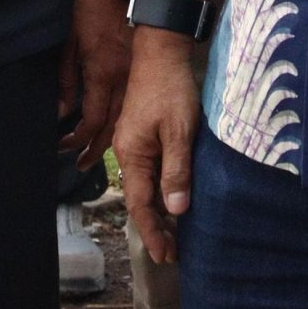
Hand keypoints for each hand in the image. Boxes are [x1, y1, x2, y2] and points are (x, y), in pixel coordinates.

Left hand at [58, 0, 131, 168]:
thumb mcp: (68, 43)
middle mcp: (122, 80)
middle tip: (81, 165)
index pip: (91, 120)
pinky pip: (134, 105)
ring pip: (127, 120)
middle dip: (94, 149)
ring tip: (95, 155)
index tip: (63, 145)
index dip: (76, 139)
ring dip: (111, 141)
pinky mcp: (141, 69)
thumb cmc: (88, 10)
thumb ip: (65, 80)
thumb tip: (61, 111)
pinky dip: (124, 122)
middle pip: (113, 128)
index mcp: (101, 73)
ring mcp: (136, 75)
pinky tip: (115, 130)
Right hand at [116, 32, 202, 263]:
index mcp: (132, 155)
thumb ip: (177, 171)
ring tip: (174, 235)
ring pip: (144, 187)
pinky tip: (171, 199)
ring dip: (158, 211)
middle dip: (155, 228)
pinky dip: (159, 191)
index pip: (141, 205)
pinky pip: (149, 172)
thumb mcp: (180, 131)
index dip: (154, 232)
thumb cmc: (171, 89)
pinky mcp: (143, 135)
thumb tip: (176, 211)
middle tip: (173, 254)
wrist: (161, 51)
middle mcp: (127, 152)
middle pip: (139, 200)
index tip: (166, 256)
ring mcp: (133, 143)